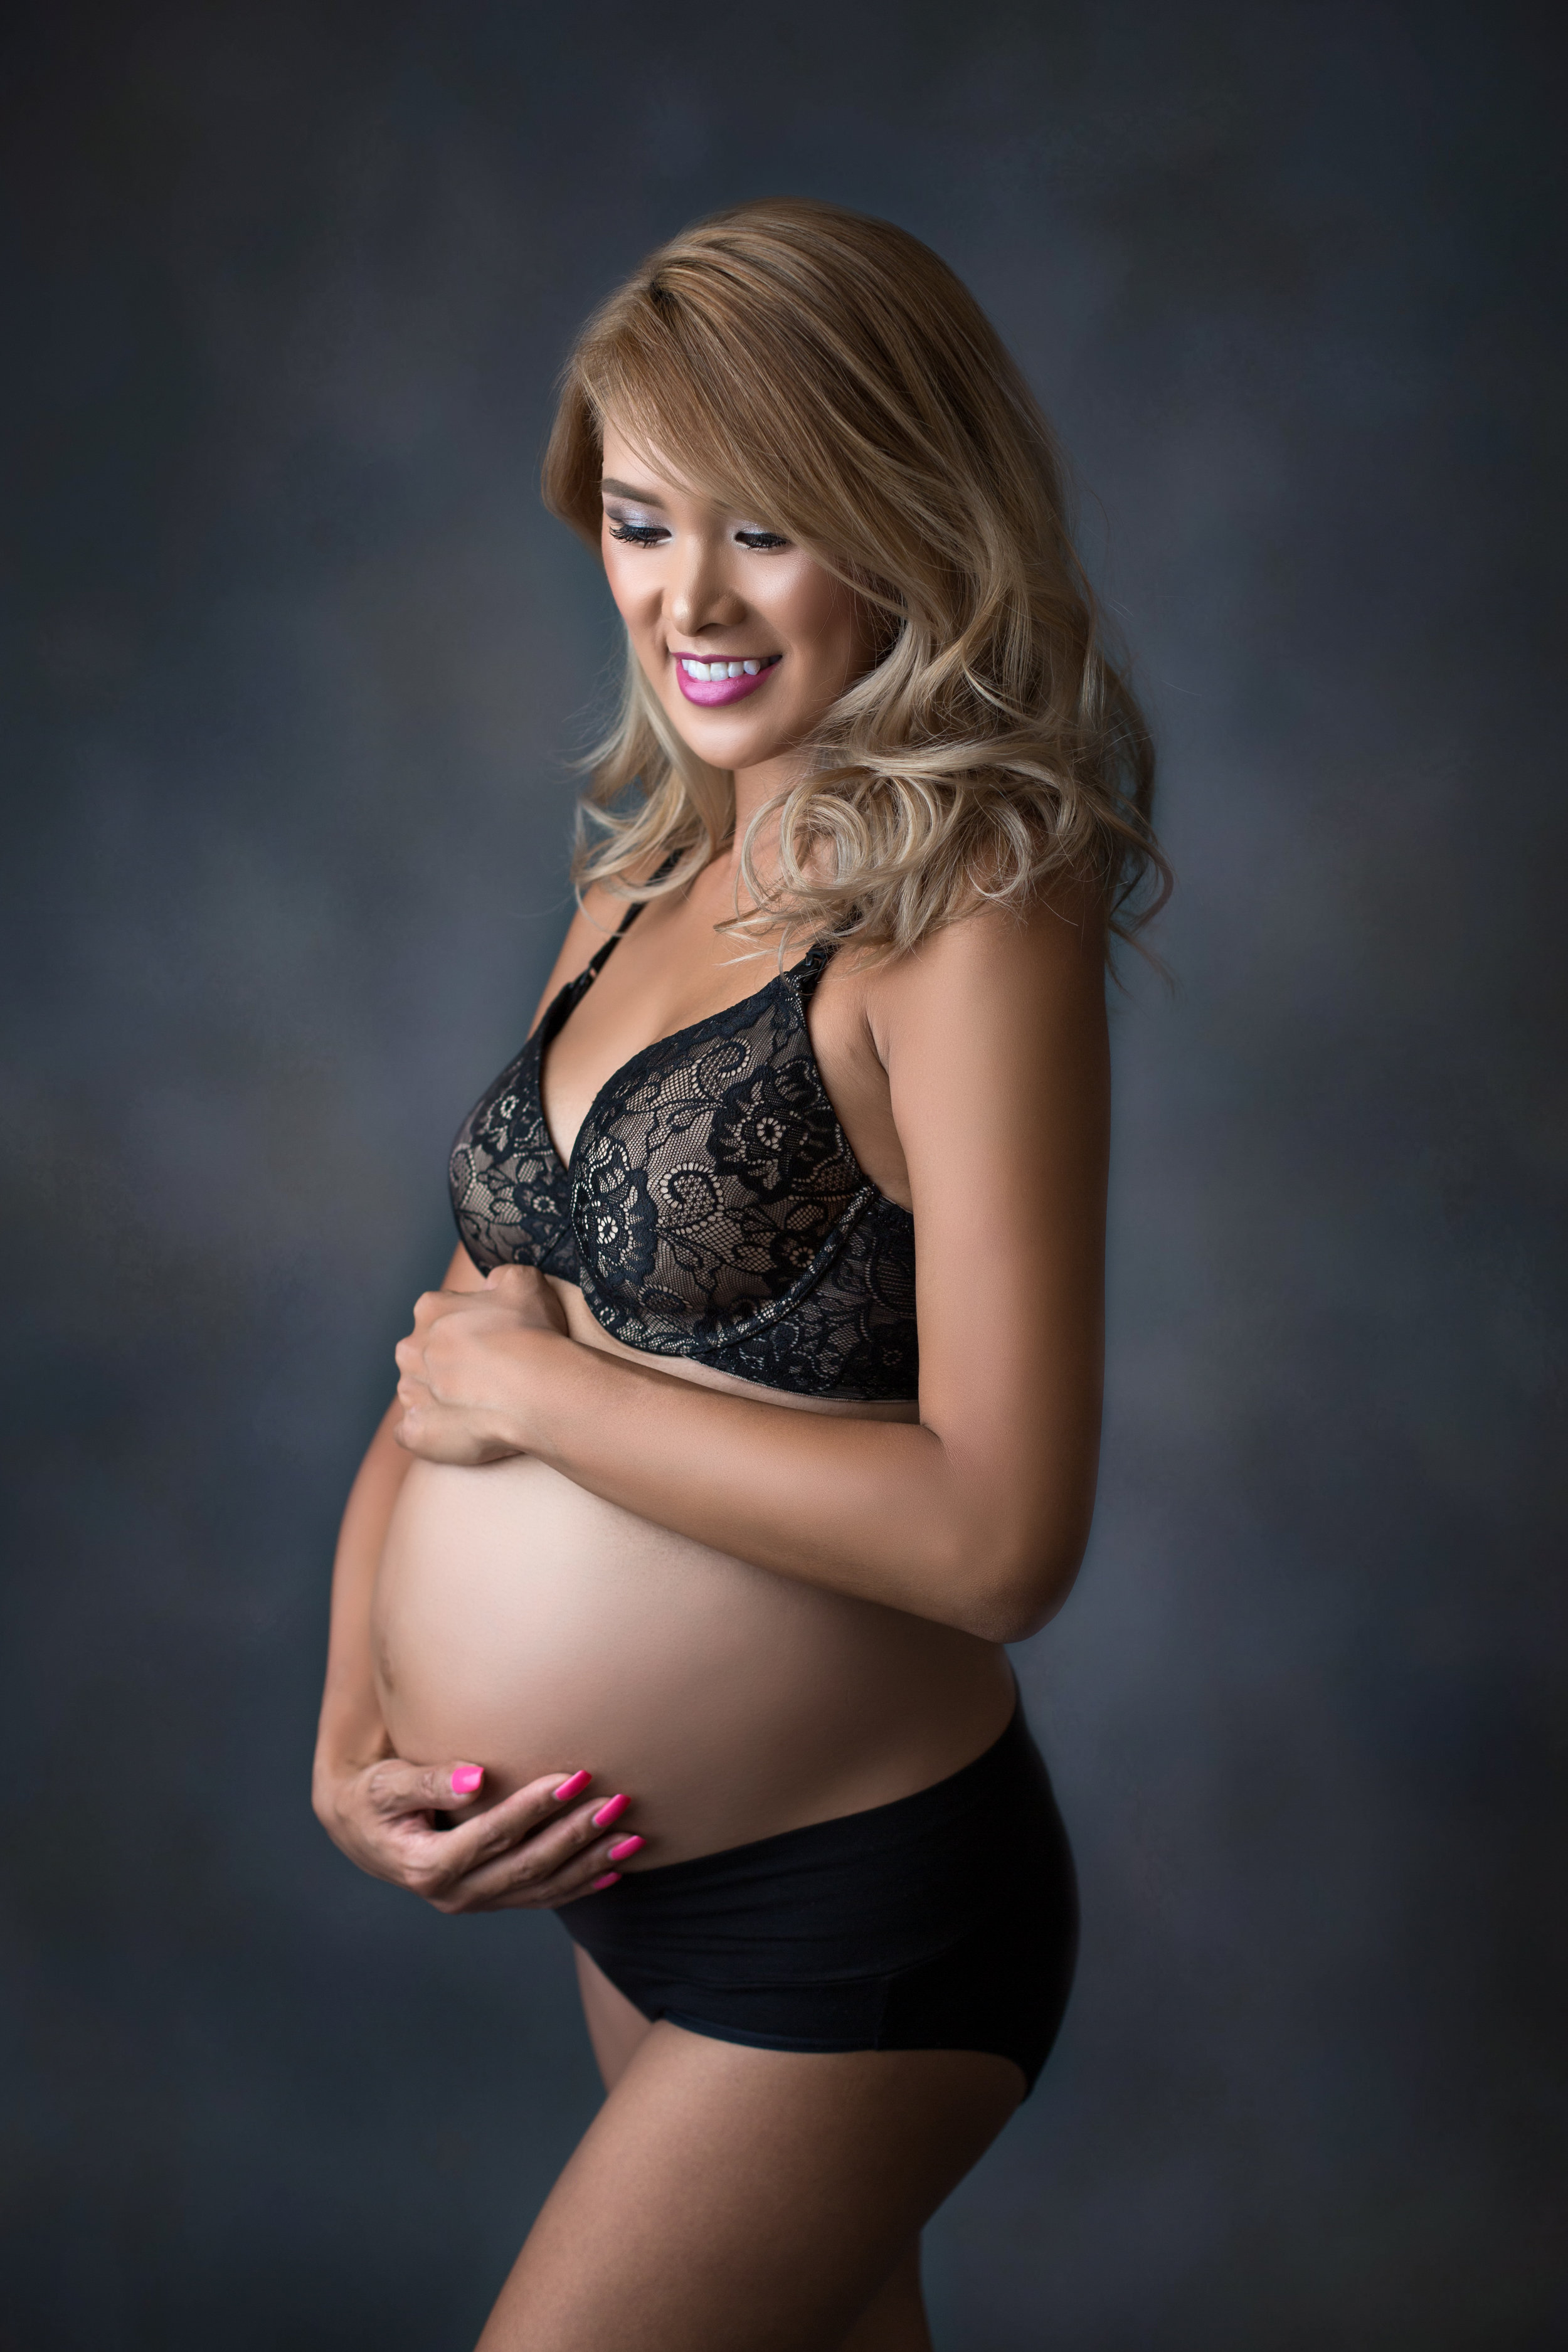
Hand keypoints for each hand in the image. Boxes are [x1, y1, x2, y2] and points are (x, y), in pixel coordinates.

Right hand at [312, 1754, 641, 1912]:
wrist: (362, 1827)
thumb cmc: (375, 1795)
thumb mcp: (388, 1784)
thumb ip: (430, 1782)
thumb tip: (475, 1777)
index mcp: (427, 1866)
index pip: (493, 1835)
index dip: (535, 1807)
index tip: (574, 1776)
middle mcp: (453, 1895)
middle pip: (526, 1866)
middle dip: (575, 1835)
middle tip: (617, 1801)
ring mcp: (474, 1902)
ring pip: (541, 1888)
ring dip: (589, 1863)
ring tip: (632, 1836)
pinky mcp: (489, 1899)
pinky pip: (541, 1897)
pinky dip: (580, 1885)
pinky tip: (614, 1870)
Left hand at [394, 1264, 568, 1464]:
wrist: (534, 1390)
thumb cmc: (531, 1334)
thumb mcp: (523, 1283)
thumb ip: (500, 1279)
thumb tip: (491, 1287)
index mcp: (430, 1310)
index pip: (440, 1314)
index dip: (467, 1329)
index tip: (490, 1341)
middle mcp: (410, 1349)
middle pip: (424, 1354)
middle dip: (448, 1363)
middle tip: (485, 1375)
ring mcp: (410, 1393)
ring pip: (418, 1392)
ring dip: (440, 1398)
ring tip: (478, 1406)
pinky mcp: (414, 1431)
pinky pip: (412, 1432)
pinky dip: (430, 1432)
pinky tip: (458, 1430)